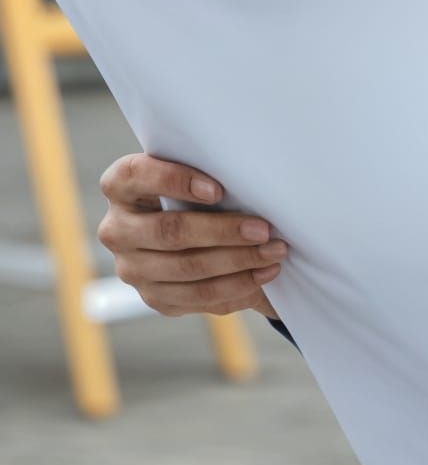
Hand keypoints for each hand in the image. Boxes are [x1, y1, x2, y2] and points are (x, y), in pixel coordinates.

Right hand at [98, 154, 286, 320]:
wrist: (186, 222)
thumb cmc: (197, 184)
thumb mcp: (193, 169)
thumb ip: (207, 168)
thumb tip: (252, 174)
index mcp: (120, 185)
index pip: (135, 176)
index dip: (174, 180)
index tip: (217, 190)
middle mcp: (116, 229)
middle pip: (169, 231)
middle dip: (223, 231)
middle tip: (264, 229)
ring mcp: (131, 267)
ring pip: (186, 268)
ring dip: (237, 262)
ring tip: (273, 252)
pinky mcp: (153, 296)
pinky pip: (195, 296)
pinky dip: (234, 286)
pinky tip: (262, 274)